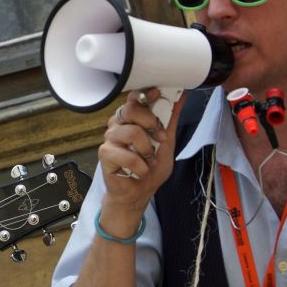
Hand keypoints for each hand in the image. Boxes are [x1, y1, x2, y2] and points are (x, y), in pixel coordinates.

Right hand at [99, 88, 183, 205]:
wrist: (139, 193)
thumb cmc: (149, 168)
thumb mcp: (167, 142)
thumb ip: (170, 120)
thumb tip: (180, 97)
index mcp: (132, 119)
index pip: (134, 98)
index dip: (145, 93)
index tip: (158, 92)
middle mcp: (118, 125)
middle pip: (130, 109)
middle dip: (151, 122)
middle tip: (160, 137)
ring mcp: (110, 139)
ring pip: (131, 132)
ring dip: (147, 150)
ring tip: (149, 159)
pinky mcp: (105, 154)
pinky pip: (127, 155)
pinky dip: (140, 166)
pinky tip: (140, 171)